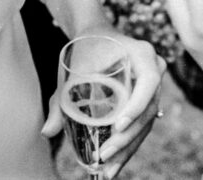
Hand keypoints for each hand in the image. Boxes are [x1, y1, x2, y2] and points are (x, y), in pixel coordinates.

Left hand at [42, 27, 165, 178]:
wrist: (95, 36)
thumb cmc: (84, 49)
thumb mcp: (72, 71)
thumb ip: (58, 101)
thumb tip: (47, 132)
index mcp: (142, 53)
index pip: (148, 82)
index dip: (137, 105)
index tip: (118, 125)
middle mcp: (155, 68)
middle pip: (149, 109)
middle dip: (127, 137)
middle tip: (105, 155)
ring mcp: (154, 86)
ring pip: (147, 121)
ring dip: (128, 147)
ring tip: (109, 169)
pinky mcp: (148, 99)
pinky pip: (142, 123)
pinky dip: (129, 143)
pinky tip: (115, 163)